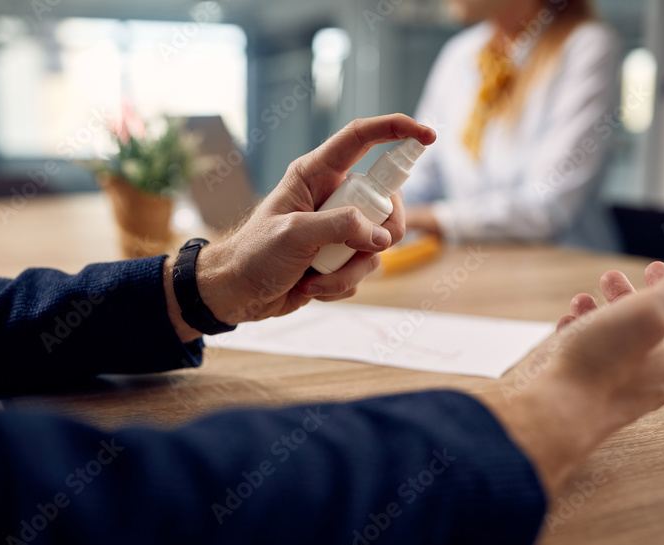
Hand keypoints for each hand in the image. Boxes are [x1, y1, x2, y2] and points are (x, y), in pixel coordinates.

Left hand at [164, 115, 436, 339]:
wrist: (236, 295)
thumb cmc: (254, 256)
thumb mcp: (293, 235)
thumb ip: (340, 227)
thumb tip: (381, 237)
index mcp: (315, 175)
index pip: (361, 139)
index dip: (396, 130)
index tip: (427, 135)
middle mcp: (332, 198)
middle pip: (385, 201)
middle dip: (383, 232)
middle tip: (370, 247)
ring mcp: (338, 229)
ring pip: (376, 244)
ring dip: (351, 270)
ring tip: (315, 278)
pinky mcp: (340, 257)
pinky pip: (364, 270)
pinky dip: (342, 284)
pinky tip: (312, 288)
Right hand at [481, 244, 663, 494]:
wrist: (554, 412)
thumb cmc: (602, 364)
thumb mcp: (652, 310)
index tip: (653, 266)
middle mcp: (653, 376)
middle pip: (650, 327)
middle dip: (630, 296)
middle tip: (610, 278)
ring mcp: (619, 388)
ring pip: (617, 343)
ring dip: (602, 314)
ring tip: (582, 299)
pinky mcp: (588, 394)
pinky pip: (591, 359)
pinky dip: (582, 336)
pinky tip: (566, 326)